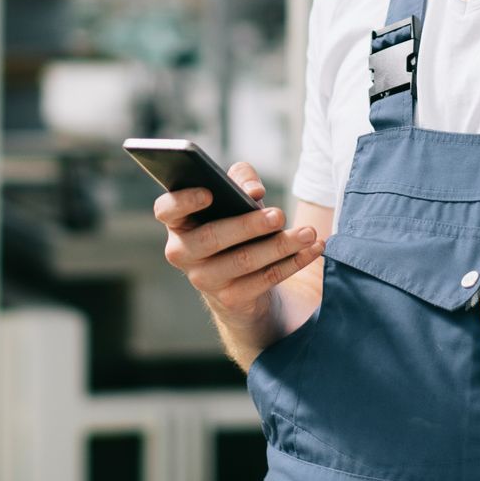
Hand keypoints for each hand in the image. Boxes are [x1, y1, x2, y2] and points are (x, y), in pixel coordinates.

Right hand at [153, 161, 324, 325]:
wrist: (239, 281)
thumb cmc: (233, 225)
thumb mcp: (234, 199)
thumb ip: (240, 181)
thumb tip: (253, 192)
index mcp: (178, 222)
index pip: (167, 210)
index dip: (184, 201)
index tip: (210, 192)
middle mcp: (183, 253)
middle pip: (211, 237)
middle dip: (248, 225)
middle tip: (279, 214)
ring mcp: (204, 279)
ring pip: (243, 261)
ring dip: (280, 245)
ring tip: (307, 233)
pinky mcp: (230, 299)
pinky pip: (264, 279)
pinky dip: (293, 262)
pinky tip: (313, 249)